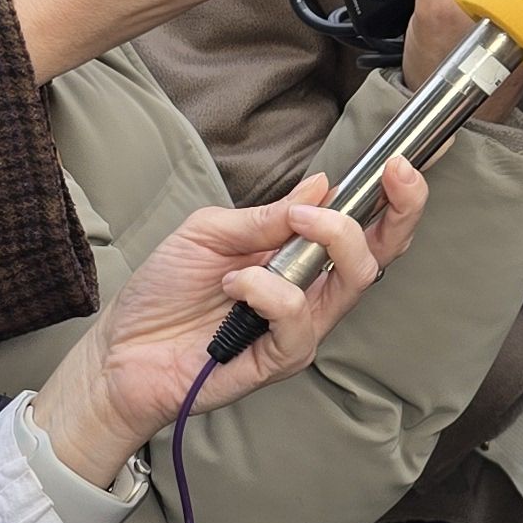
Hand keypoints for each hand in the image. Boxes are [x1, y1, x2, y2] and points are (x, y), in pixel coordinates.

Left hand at [33, 165, 427, 486]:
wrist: (120, 349)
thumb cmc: (163, 291)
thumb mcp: (210, 232)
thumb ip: (267, 215)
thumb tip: (323, 185)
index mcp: (300, 259)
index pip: (365, 231)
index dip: (396, 199)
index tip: (402, 163)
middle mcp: (311, 293)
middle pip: (379, 257)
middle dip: (395, 212)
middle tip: (389, 177)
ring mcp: (299, 328)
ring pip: (351, 282)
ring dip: (321, 242)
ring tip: (268, 239)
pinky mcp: (279, 359)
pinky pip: (298, 319)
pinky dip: (268, 292)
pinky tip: (233, 286)